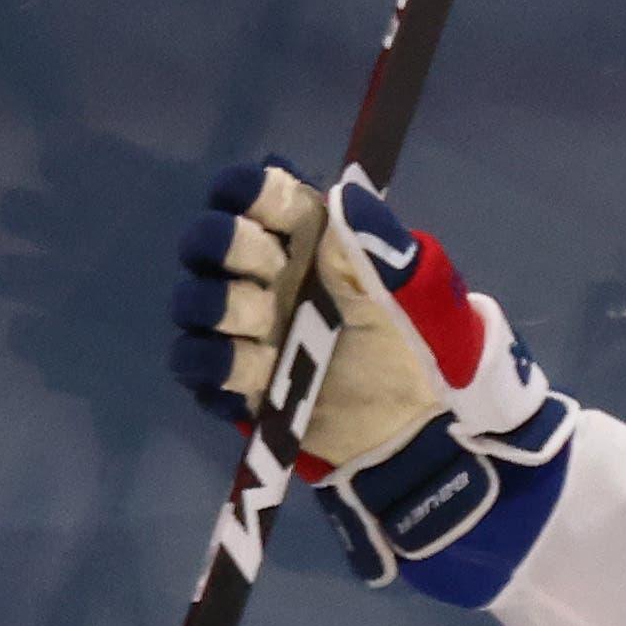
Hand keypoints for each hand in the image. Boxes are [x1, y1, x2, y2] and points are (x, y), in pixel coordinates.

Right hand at [168, 160, 572, 581]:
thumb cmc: (433, 351)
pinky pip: (192, 364)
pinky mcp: (235, 384)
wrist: (429, 434)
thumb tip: (346, 191)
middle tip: (265, 268)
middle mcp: (270, 278)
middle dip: (224, 245)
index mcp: (313, 241)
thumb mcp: (428, 296)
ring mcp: (248, 331)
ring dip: (217, 306)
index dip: (248, 191)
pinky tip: (253, 370)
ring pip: (193, 302)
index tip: (263, 201)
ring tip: (262, 325)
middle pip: (210, 241)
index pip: (259, 194)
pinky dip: (211, 362)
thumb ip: (387, 246)